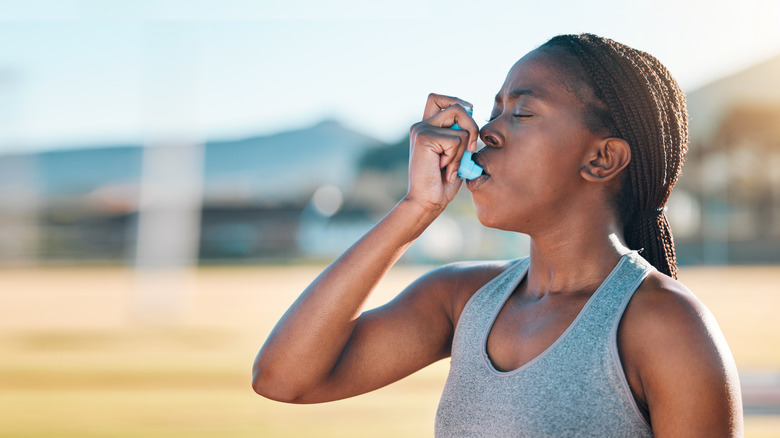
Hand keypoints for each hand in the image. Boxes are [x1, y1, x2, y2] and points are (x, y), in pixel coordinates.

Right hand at [405, 93, 478, 213]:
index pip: (438, 98)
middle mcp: (421, 125)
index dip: (457, 102)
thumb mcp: (456, 155)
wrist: (427, 201)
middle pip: (457, 106)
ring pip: (461, 126)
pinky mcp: (424, 137)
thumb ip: (461, 137)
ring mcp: (421, 129)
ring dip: (463, 151)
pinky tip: (445, 170)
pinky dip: (457, 159)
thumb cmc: (442, 183)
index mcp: (427, 127)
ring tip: (451, 166)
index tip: (467, 121)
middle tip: (470, 149)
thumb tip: (472, 121)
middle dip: (472, 126)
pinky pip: (456, 141)